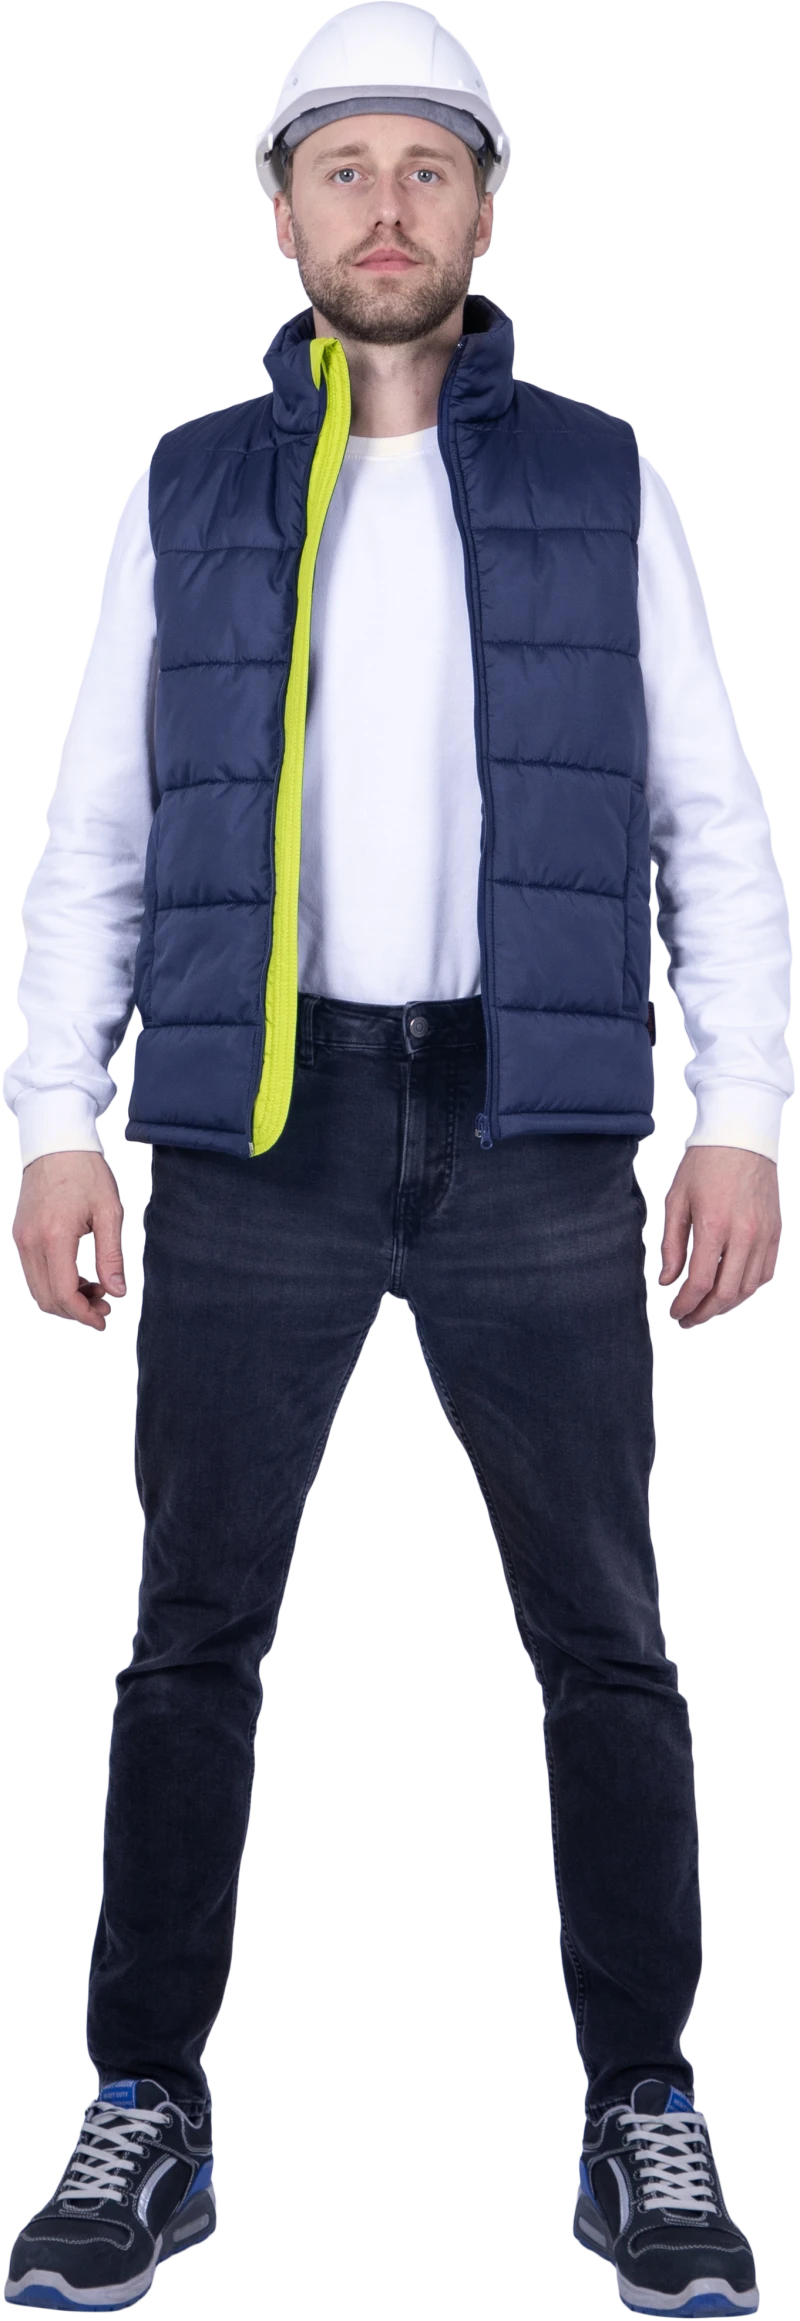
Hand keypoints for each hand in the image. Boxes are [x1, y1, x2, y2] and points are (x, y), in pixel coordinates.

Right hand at [12, 1150, 126, 1333]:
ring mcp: (22, 1239)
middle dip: (75, 1310)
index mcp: (54, 1236)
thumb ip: (111, 1255)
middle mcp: (31, 1241)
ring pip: (38, 1288)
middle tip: (103, 1305)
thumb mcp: (108, 1212)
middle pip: (47, 1297)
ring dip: (65, 1298)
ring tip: (94, 1288)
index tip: (103, 1319)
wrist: (56, 1144)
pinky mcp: (21, 1235)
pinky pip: (34, 1272)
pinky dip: (55, 1283)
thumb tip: (117, 1291)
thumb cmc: (85, 1172)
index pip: (63, 1292)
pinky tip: (78, 1276)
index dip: (83, 1314)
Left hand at [657, 1145, 781, 1327]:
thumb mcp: (677, 1201)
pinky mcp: (774, 1231)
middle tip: (688, 1319)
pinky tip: (731, 1290)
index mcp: (714, 1225)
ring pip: (748, 1287)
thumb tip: (668, 1281)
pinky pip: (764, 1272)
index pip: (700, 1282)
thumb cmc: (706, 1164)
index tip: (675, 1312)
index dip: (686, 1304)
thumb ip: (672, 1245)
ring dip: (726, 1305)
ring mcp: (763, 1234)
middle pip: (726, 1293)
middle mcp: (743, 1234)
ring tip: (707, 1308)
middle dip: (704, 1313)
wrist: (741, 1137)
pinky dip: (748, 1288)